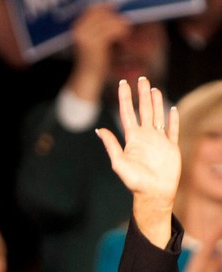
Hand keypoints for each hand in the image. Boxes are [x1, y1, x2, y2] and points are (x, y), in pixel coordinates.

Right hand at [67, 4, 129, 100]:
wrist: (87, 76)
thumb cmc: (92, 57)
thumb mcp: (92, 37)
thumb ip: (98, 24)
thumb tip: (110, 9)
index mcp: (76, 27)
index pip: (92, 9)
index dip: (105, 9)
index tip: (115, 12)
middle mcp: (79, 30)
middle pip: (101, 13)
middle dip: (114, 16)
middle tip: (122, 23)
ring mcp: (86, 36)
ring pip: (108, 20)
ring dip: (119, 23)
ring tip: (124, 30)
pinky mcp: (95, 43)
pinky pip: (111, 30)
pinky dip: (120, 30)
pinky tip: (123, 35)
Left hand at [96, 77, 179, 246]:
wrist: (153, 193)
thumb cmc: (135, 181)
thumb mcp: (119, 162)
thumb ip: (111, 145)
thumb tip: (99, 129)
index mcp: (132, 139)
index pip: (127, 113)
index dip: (125, 98)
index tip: (122, 83)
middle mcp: (145, 137)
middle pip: (143, 110)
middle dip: (141, 94)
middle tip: (140, 78)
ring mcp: (159, 140)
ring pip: (157, 115)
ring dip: (156, 102)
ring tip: (153, 88)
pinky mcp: (171, 147)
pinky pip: (173, 129)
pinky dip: (173, 119)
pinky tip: (172, 108)